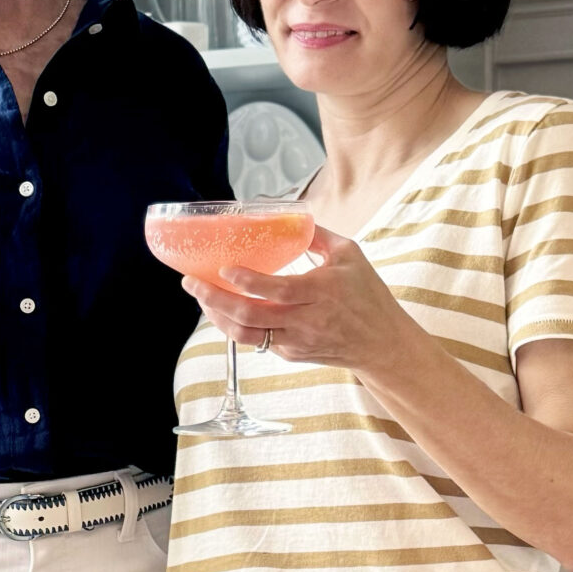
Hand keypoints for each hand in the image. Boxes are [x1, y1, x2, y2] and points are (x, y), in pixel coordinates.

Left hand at [183, 228, 414, 378]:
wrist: (381, 344)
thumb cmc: (368, 296)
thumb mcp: (351, 255)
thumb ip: (318, 235)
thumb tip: (290, 216)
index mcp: (321, 293)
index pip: (277, 289)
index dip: (246, 281)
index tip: (224, 269)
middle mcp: (305, 321)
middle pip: (250, 315)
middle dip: (214, 299)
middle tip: (191, 282)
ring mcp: (296, 341)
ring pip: (245, 335)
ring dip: (217, 316)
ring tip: (200, 297)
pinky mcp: (291, 354)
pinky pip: (255, 341)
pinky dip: (234, 325)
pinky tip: (223, 309)